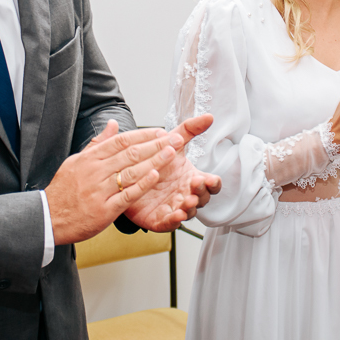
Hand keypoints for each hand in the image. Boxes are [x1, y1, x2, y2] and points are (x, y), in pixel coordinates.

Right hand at [47, 120, 182, 244]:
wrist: (48, 217)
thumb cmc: (62, 191)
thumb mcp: (76, 161)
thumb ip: (97, 144)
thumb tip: (112, 124)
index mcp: (89, 159)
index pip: (121, 141)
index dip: (143, 135)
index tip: (160, 131)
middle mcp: (95, 172)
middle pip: (130, 154)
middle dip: (155, 145)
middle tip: (174, 139)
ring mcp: (100, 191)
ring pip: (131, 172)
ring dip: (154, 161)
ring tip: (171, 153)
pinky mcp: (104, 210)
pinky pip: (126, 195)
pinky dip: (142, 185)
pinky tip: (155, 176)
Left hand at [124, 114, 221, 231]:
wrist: (126, 175)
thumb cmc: (153, 161)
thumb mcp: (171, 143)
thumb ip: (189, 130)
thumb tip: (208, 116)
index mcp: (191, 178)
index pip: (210, 184)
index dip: (212, 184)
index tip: (210, 179)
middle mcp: (185, 194)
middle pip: (201, 199)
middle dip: (201, 193)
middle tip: (195, 185)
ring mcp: (173, 207)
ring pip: (187, 213)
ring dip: (190, 209)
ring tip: (187, 202)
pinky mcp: (158, 219)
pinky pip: (169, 224)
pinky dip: (174, 221)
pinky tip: (175, 215)